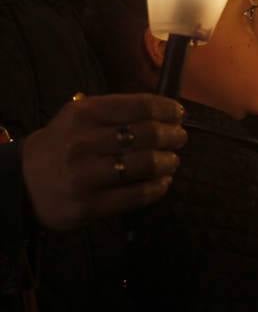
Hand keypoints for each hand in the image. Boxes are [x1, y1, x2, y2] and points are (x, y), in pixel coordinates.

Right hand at [21, 93, 186, 230]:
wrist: (24, 183)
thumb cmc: (64, 145)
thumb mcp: (79, 117)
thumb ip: (118, 111)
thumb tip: (167, 110)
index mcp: (84, 114)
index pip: (140, 106)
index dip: (167, 109)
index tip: (179, 114)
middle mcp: (84, 142)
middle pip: (148, 134)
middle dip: (173, 135)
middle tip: (180, 138)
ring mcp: (86, 176)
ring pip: (146, 164)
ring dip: (169, 162)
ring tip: (172, 161)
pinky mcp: (89, 205)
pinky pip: (137, 196)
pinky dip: (158, 188)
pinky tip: (162, 182)